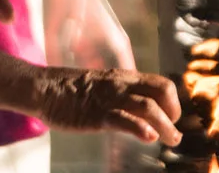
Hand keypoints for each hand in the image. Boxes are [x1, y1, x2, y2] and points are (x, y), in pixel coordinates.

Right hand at [34, 67, 182, 144]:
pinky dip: (140, 128)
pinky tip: (148, 137)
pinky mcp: (97, 115)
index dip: (173, 101)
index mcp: (125, 78)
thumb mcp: (104, 86)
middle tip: (174, 132)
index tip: (172, 118)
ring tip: (172, 139)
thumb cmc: (73, 90)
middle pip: (161, 92)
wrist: (45, 88)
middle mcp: (122, 85)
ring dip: (165, 125)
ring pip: (147, 107)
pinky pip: (123, 120)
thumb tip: (142, 112)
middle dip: (173, 112)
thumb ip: (122, 95)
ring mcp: (110, 99)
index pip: (161, 84)